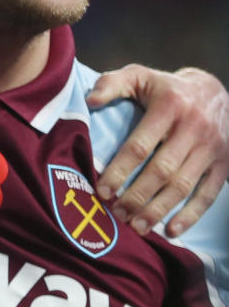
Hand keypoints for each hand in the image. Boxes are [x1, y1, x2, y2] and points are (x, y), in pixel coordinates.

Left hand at [88, 65, 228, 235]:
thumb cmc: (166, 88)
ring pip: (183, 185)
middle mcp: (193, 128)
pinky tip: (171, 231)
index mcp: (169, 106)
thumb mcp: (140, 76)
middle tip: (116, 214)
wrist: (215, 91)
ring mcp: (212, 148)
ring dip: (159, 209)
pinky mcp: (224, 163)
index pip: (140, 145)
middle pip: (162, 170)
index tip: (102, 190)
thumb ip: (112, 84)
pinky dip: (191, 215)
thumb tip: (91, 101)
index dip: (120, 170)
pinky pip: (209, 194)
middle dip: (137, 196)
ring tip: (136, 225)